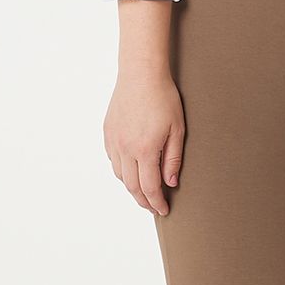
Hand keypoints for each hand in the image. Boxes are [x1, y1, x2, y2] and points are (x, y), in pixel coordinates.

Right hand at [103, 69, 185, 214]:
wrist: (141, 74)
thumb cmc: (163, 98)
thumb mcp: (177, 130)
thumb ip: (173, 159)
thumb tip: (170, 183)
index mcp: (145, 149)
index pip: (149, 187)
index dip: (156, 203)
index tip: (163, 210)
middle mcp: (125, 148)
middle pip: (132, 186)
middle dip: (143, 201)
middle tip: (153, 207)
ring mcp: (114, 140)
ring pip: (120, 175)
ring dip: (132, 187)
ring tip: (144, 192)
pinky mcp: (107, 132)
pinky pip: (113, 160)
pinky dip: (122, 171)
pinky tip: (132, 170)